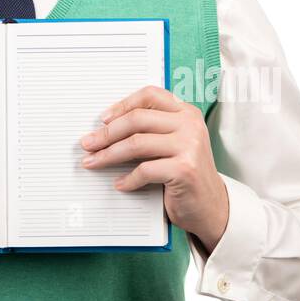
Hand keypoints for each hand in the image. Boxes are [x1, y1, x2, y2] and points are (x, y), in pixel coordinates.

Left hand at [80, 86, 228, 250]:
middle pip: (137, 119)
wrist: (211, 205)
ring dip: (108, 155)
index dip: (123, 104)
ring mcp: (189, 146)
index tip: (103, 119)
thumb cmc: (185, 173)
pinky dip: (128, 179)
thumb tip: (107, 127)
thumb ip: (153, 129)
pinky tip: (120, 184)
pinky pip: (144, 170)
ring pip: (136, 143)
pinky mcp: (184, 169)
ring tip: (93, 162)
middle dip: (106, 133)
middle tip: (88, 143)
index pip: (150, 95)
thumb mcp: (175, 143)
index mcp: (187, 112)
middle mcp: (190, 125)